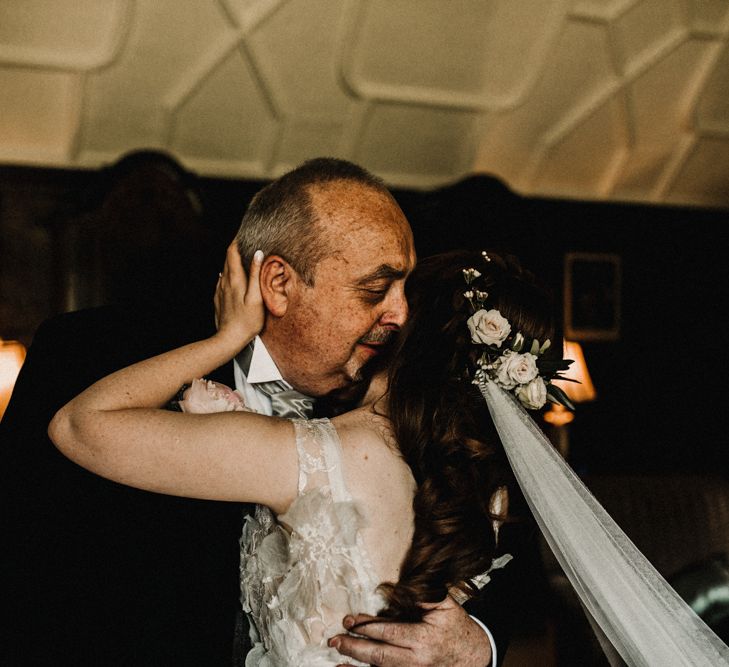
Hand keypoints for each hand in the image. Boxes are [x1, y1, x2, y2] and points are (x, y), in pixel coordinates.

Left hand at [214, 242, 263, 349]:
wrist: (229, 339)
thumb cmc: (247, 321)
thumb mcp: (256, 297)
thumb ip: (257, 275)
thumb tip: (258, 254)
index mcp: (235, 279)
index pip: (232, 252)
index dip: (237, 241)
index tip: (243, 232)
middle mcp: (224, 282)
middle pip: (227, 259)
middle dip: (235, 248)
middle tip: (244, 241)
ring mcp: (220, 291)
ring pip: (224, 270)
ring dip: (232, 261)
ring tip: (241, 256)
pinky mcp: (219, 299)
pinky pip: (222, 281)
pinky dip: (228, 274)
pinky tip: (231, 276)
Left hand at [330, 596, 491, 666]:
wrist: (473, 655)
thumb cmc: (455, 626)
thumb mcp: (445, 605)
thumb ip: (422, 595)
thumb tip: (398, 588)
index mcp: (423, 639)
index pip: (389, 633)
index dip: (367, 627)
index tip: (349, 620)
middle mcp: (416, 660)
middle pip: (380, 656)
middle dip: (355, 647)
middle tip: (335, 639)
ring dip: (357, 664)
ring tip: (337, 656)